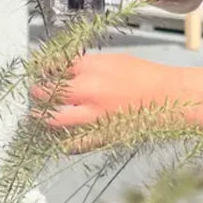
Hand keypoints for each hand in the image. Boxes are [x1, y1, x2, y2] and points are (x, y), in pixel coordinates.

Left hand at [29, 53, 189, 150]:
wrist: (168, 97)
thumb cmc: (145, 75)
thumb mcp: (115, 60)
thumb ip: (90, 64)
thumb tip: (69, 68)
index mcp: (92, 68)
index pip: (56, 66)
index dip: (44, 68)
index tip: (38, 69)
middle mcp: (88, 90)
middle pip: (50, 92)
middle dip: (38, 92)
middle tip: (35, 91)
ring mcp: (92, 115)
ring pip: (55, 119)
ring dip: (43, 117)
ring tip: (38, 115)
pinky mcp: (100, 135)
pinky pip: (74, 142)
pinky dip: (65, 141)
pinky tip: (61, 139)